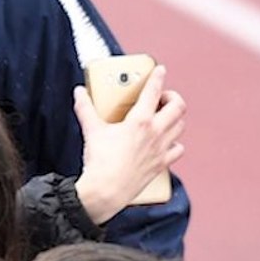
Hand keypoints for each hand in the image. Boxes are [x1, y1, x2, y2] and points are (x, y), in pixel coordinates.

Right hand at [73, 65, 185, 224]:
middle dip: (172, 97)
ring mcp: (161, 149)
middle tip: (162, 97)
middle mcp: (155, 132)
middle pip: (178, 107)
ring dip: (175, 118)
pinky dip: (175, 143)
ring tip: (164, 116)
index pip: (154, 91)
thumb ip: (86, 108)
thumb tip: (79, 93)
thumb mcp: (91, 130)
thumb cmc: (100, 161)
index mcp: (140, 120)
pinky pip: (178, 149)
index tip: (160, 70)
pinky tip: (166, 142)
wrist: (106, 190)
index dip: (158, 77)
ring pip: (180, 126)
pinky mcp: (161, 164)